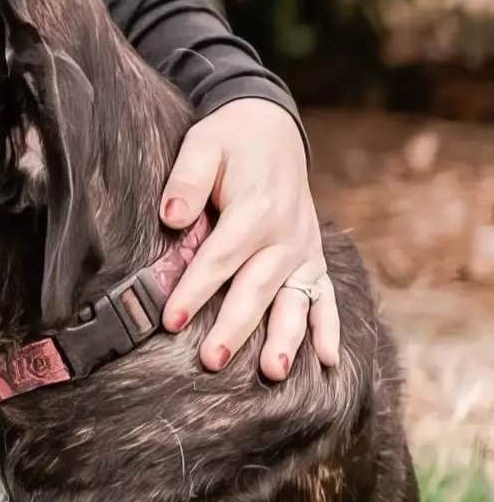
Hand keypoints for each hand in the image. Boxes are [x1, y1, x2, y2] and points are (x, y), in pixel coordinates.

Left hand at [158, 97, 337, 382]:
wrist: (271, 128)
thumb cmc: (228, 140)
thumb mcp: (202, 144)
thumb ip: (186, 179)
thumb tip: (171, 217)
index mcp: (256, 210)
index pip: (220, 258)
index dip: (195, 290)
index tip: (171, 320)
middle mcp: (286, 236)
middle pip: (257, 288)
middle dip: (235, 327)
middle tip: (212, 361)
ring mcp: (303, 250)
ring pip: (295, 301)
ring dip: (287, 338)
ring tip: (274, 373)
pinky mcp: (312, 257)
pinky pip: (325, 296)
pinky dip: (328, 327)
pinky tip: (329, 361)